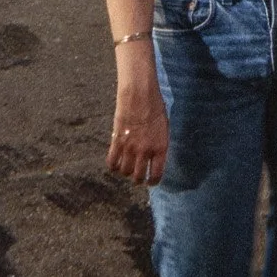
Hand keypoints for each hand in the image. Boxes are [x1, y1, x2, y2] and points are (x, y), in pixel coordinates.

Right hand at [108, 59, 169, 183]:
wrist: (139, 94)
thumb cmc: (155, 107)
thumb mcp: (164, 128)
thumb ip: (158, 145)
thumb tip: (154, 158)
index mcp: (160, 147)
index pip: (157, 174)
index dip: (153, 181)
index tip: (151, 182)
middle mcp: (145, 151)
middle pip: (138, 176)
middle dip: (138, 179)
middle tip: (137, 177)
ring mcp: (130, 148)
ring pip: (125, 172)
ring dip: (126, 172)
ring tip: (127, 167)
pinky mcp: (117, 142)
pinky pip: (112, 162)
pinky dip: (113, 166)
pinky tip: (116, 163)